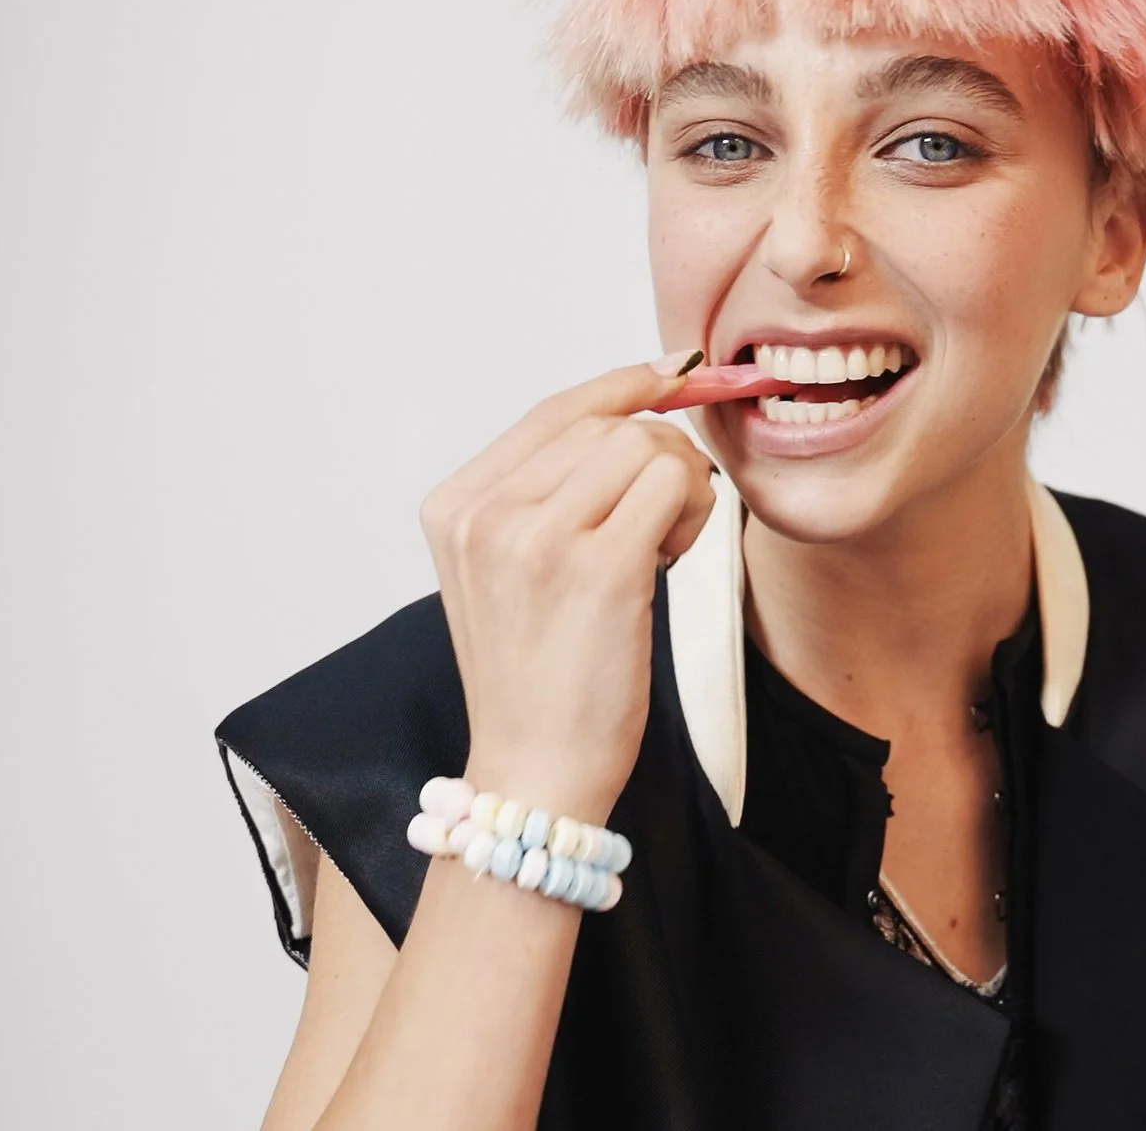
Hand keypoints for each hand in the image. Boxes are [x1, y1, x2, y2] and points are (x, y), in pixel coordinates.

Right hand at [418, 354, 719, 821]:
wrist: (536, 772)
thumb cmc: (539, 677)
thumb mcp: (511, 569)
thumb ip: (549, 491)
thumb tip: (640, 402)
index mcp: (452, 506)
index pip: (552, 412)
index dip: (623, 386)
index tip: (674, 374)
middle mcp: (483, 515)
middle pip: (605, 425)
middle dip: (657, 459)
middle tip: (660, 528)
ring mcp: (535, 540)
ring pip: (644, 445)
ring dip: (680, 486)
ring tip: (662, 549)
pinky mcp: (596, 569)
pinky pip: (672, 484)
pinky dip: (693, 509)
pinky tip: (675, 555)